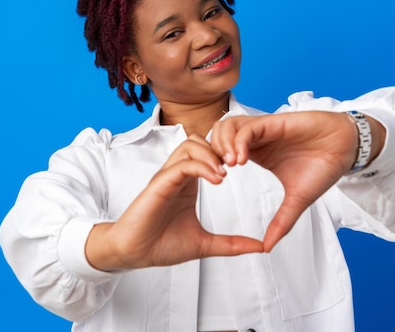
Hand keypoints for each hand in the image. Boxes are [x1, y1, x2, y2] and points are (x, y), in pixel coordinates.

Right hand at [85, 134, 263, 270]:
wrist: (134, 254)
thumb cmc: (162, 245)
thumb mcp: (205, 244)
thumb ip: (231, 243)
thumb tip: (260, 247)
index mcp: (187, 183)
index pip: (206, 152)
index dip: (226, 154)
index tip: (244, 167)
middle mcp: (176, 175)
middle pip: (198, 141)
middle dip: (220, 148)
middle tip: (237, 165)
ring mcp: (166, 178)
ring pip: (189, 146)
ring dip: (211, 154)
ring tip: (225, 173)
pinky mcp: (159, 185)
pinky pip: (181, 165)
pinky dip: (201, 166)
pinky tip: (216, 179)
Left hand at [211, 111, 375, 251]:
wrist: (347, 148)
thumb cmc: (323, 166)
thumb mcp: (297, 200)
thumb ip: (281, 221)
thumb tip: (268, 247)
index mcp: (255, 153)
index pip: (220, 152)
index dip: (212, 164)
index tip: (217, 184)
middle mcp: (255, 140)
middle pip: (216, 137)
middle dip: (210, 154)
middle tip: (217, 175)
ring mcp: (263, 129)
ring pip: (225, 127)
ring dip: (222, 145)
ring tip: (229, 167)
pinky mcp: (273, 122)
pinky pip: (246, 127)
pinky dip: (238, 141)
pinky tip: (241, 160)